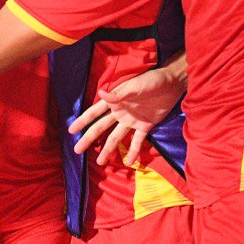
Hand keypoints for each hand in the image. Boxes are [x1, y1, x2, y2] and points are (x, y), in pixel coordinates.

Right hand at [69, 66, 184, 165]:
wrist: (172, 84)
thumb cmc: (151, 81)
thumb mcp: (134, 86)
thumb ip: (118, 94)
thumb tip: (101, 94)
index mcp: (115, 102)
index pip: (95, 113)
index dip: (83, 121)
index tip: (71, 131)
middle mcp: (120, 113)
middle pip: (101, 128)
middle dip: (89, 139)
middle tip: (77, 150)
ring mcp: (132, 121)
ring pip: (116, 138)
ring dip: (108, 149)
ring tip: (100, 162)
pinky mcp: (145, 126)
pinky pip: (137, 142)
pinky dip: (133, 152)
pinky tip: (128, 162)